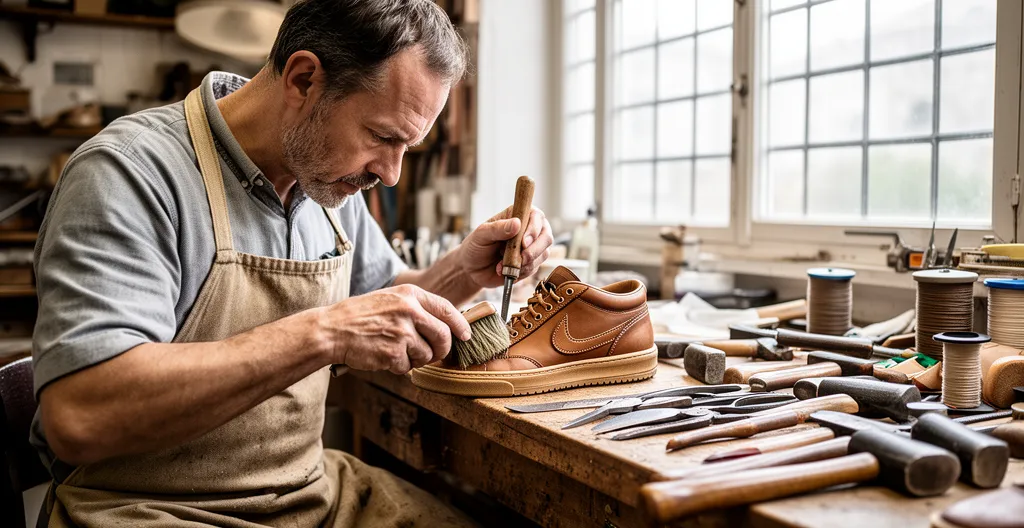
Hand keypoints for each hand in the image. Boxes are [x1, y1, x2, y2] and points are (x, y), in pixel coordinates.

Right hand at [324, 285, 470, 373]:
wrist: (332, 329)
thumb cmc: (360, 316)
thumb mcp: (390, 299)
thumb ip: (415, 308)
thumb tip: (444, 325)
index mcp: (410, 294)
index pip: (447, 309)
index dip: (460, 324)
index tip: (466, 335)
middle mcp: (409, 311)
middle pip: (444, 335)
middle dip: (442, 349)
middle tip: (434, 354)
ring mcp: (402, 332)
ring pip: (427, 355)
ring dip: (416, 360)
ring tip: (397, 352)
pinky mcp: (393, 353)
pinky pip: (408, 367)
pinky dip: (399, 367)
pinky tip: (384, 357)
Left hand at [457, 206, 553, 288]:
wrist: (472, 268)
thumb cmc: (476, 246)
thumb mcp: (481, 235)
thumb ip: (497, 228)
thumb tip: (516, 223)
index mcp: (518, 215)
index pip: (537, 217)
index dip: (533, 230)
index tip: (523, 242)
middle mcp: (529, 229)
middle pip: (546, 236)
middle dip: (534, 250)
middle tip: (520, 259)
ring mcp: (532, 247)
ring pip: (543, 254)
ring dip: (526, 263)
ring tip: (503, 265)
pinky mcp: (531, 263)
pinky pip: (535, 268)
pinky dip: (521, 272)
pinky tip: (505, 271)